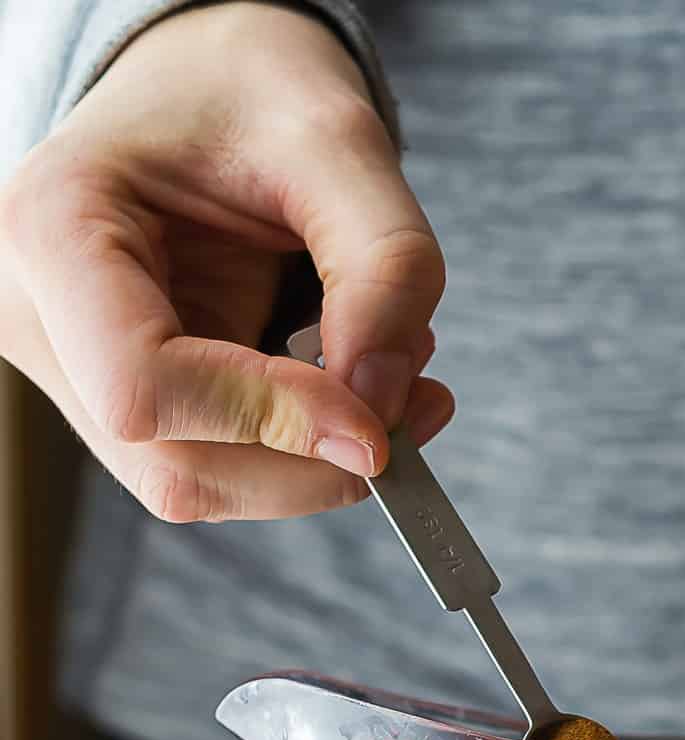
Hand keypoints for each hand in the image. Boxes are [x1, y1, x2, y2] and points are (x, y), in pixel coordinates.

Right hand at [0, 1, 451, 522]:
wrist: (207, 84)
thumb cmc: (250, 89)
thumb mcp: (337, 140)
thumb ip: (382, 267)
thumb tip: (383, 404)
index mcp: (57, 228)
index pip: (142, 388)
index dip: (267, 422)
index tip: (375, 423)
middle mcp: (44, 318)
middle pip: (176, 467)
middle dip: (310, 462)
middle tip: (415, 409)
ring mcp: (78, 372)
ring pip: (202, 484)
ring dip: (317, 463)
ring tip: (395, 379)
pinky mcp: (129, 403)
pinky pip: (222, 465)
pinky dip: (305, 450)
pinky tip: (352, 385)